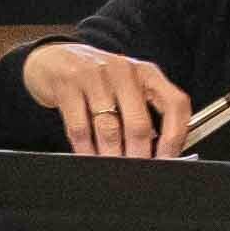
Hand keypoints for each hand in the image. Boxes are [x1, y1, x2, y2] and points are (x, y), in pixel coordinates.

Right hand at [23, 43, 191, 160]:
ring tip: (112, 169)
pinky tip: (88, 156)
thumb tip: (156, 152)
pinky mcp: (68, 85)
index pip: (175, 104)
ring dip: (111, 156)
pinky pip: (80, 127)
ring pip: (109, 129)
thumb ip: (142, 112)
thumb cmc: (96, 78)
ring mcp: (95, 76)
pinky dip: (85, 149)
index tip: (168, 158)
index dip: (176, 136)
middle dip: (139, 156)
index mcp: (147, 73)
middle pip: (139, 123)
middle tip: (137, 173)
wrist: (53, 58)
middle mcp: (124, 71)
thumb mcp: (126, 86)